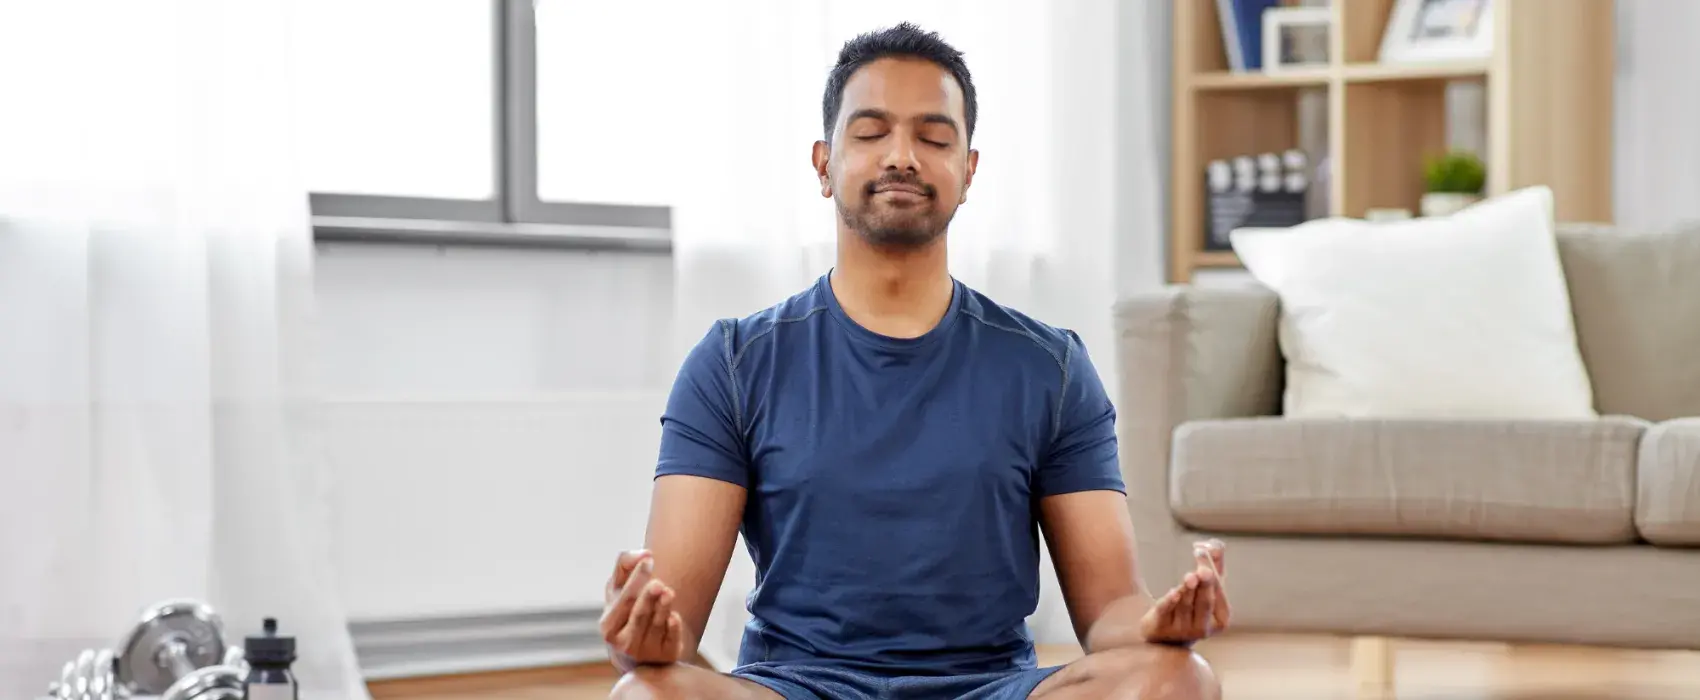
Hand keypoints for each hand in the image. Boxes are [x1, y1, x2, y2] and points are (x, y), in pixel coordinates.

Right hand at [599, 549, 685, 666]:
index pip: (624, 598)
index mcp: (609, 625)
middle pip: (638, 614)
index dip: (636, 578)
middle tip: (658, 584)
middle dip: (648, 598)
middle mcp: (624, 642)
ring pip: (656, 625)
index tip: (648, 559)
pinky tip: (674, 617)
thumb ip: (625, 565)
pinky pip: (671, 640)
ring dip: (663, 608)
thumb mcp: (618, 589)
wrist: (639, 653)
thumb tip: (645, 553)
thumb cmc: (627, 611)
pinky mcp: (665, 656)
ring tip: (668, 592)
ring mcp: (645, 651)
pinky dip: (673, 628)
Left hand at [1140, 539, 1229, 645]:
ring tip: (1190, 576)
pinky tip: (1174, 592)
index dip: (1211, 571)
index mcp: (1221, 620)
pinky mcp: (1161, 628)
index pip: (1218, 593)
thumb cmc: (1191, 606)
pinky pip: (1166, 613)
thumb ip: (1214, 566)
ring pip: (1186, 606)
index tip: (1201, 549)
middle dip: (1204, 584)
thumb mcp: (1205, 588)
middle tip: (1202, 568)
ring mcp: (1182, 632)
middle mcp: (1203, 629)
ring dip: (1188, 589)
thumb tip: (1216, 543)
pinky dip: (1170, 602)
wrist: (1162, 632)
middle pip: (1205, 602)